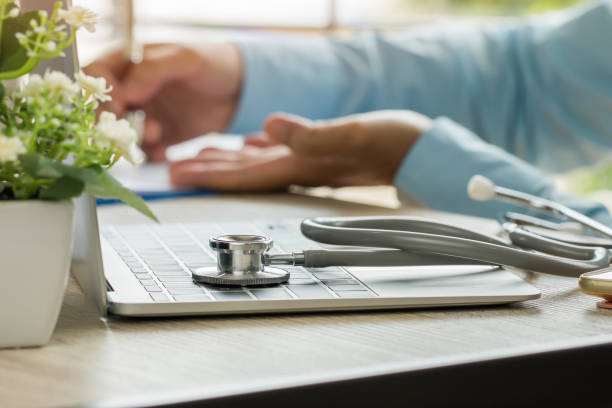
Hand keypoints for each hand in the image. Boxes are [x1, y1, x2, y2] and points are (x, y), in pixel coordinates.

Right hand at [83, 43, 242, 160]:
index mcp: (128, 63)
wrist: (240, 90)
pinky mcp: (159, 139)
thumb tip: (126, 92)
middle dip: (111, 124)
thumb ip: (153, 70)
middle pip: (101, 109)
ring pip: (120, 135)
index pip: (96, 76)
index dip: (100, 93)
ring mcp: (143, 116)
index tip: (118, 107)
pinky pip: (144, 152)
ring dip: (131, 140)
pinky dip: (149, 156)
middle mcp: (129, 91)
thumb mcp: (186, 59)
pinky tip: (163, 153)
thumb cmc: (212, 64)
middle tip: (129, 131)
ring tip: (157, 134)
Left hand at [169, 110, 432, 190]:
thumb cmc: (394, 144)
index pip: (245, 175)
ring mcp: (311, 161)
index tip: (178, 175)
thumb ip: (310, 135)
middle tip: (175, 170)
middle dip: (209, 172)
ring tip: (201, 158)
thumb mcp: (353, 135)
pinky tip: (252, 143)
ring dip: (228, 162)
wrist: (423, 152)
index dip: (211, 176)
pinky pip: (280, 150)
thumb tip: (266, 126)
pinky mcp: (322, 150)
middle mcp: (300, 167)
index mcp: (301, 165)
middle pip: (244, 173)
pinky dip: (260, 148)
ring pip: (258, 163)